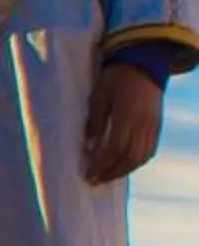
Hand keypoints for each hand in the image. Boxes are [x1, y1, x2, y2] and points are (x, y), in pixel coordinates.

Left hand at [85, 61, 165, 184]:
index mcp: (127, 117)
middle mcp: (143, 125)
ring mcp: (153, 127)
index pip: (114, 149)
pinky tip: (124, 165)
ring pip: (140, 157)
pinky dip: (136, 161)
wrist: (143, 65)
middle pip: (129, 158)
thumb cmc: (114, 79)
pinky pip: (149, 151)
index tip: (88, 175)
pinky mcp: (157, 127)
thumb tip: (89, 149)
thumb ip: (95, 123)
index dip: (101, 165)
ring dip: (123, 170)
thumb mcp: (98, 97)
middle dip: (111, 172)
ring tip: (107, 176)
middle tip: (95, 180)